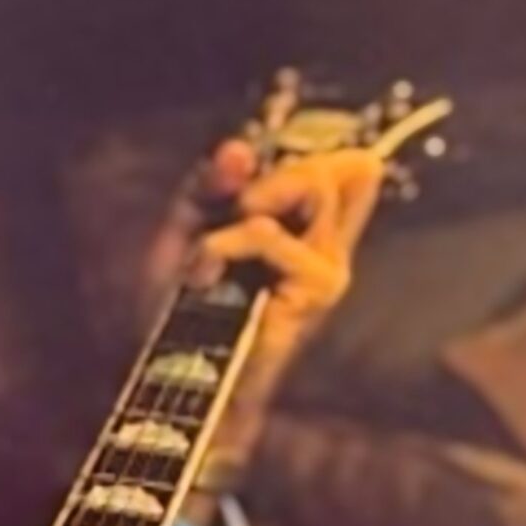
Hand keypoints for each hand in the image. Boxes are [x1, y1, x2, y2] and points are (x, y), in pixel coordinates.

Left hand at [139, 140, 385, 491]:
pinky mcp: (318, 288)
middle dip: (270, 176)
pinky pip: (268, 231)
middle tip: (231, 215)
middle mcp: (330, 250)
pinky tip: (202, 274)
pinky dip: (222, 244)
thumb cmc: (182, 309)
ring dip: (246, 207)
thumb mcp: (187, 228)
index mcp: (309, 234)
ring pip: (311, 185)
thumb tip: (239, 148)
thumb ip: (212, 184)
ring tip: (212, 249)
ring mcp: (330, 269)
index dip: (304, 157)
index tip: (246, 187)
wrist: (175, 377)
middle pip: (334, 166)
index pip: (350, 169)